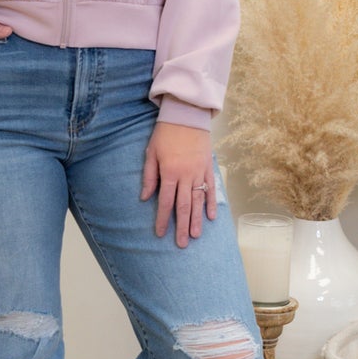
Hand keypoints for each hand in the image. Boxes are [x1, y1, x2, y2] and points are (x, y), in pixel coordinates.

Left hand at [141, 122, 217, 247]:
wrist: (187, 115)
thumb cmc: (165, 133)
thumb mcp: (151, 152)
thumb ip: (149, 176)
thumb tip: (146, 198)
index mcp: (169, 172)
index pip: (165, 202)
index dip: (162, 219)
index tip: (160, 233)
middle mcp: (186, 175)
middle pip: (184, 206)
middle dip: (182, 226)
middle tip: (181, 244)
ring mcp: (199, 172)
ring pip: (198, 200)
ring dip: (197, 220)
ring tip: (195, 236)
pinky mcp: (209, 167)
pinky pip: (211, 188)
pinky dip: (211, 203)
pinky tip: (211, 217)